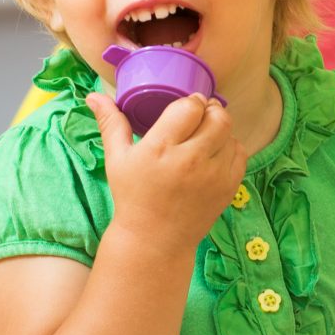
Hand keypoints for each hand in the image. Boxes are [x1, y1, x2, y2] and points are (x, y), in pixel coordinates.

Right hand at [89, 92, 246, 246]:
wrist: (155, 239)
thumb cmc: (133, 196)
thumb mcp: (117, 160)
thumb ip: (110, 124)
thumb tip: (94, 95)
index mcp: (161, 148)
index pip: (190, 107)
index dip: (192, 102)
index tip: (186, 106)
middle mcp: (191, 159)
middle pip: (217, 117)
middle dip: (210, 110)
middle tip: (200, 115)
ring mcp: (214, 175)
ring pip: (231, 133)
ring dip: (220, 128)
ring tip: (206, 133)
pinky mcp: (228, 188)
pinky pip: (240, 154)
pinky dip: (230, 147)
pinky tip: (215, 151)